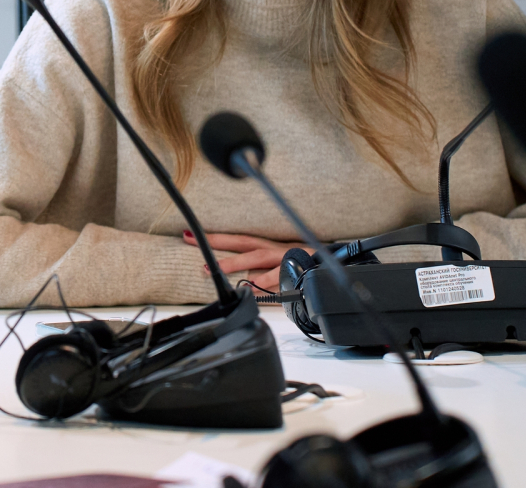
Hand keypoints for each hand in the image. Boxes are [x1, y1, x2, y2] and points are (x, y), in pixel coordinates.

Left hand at [184, 230, 309, 292]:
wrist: (336, 262)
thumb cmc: (304, 264)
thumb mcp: (280, 263)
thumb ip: (260, 270)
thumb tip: (237, 280)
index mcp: (268, 247)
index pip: (238, 239)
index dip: (215, 238)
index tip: (189, 234)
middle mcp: (275, 248)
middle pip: (244, 242)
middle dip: (220, 242)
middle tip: (195, 242)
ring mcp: (286, 258)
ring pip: (259, 257)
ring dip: (239, 263)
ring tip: (219, 269)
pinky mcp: (298, 269)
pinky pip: (280, 277)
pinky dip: (266, 283)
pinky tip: (253, 289)